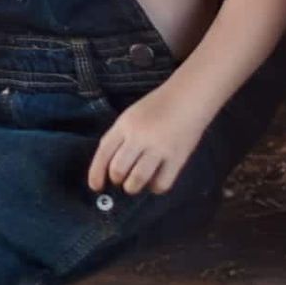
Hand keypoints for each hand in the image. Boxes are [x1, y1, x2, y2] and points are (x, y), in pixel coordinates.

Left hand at [87, 88, 208, 196]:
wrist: (190, 96)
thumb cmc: (159, 106)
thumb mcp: (132, 116)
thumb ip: (120, 137)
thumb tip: (109, 166)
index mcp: (125, 125)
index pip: (103, 152)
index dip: (95, 173)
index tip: (96, 186)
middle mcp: (139, 136)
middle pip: (118, 169)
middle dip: (116, 180)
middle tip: (121, 179)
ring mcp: (159, 148)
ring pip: (137, 179)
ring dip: (132, 187)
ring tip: (135, 184)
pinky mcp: (177, 158)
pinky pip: (162, 183)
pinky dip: (155, 187)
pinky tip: (155, 181)